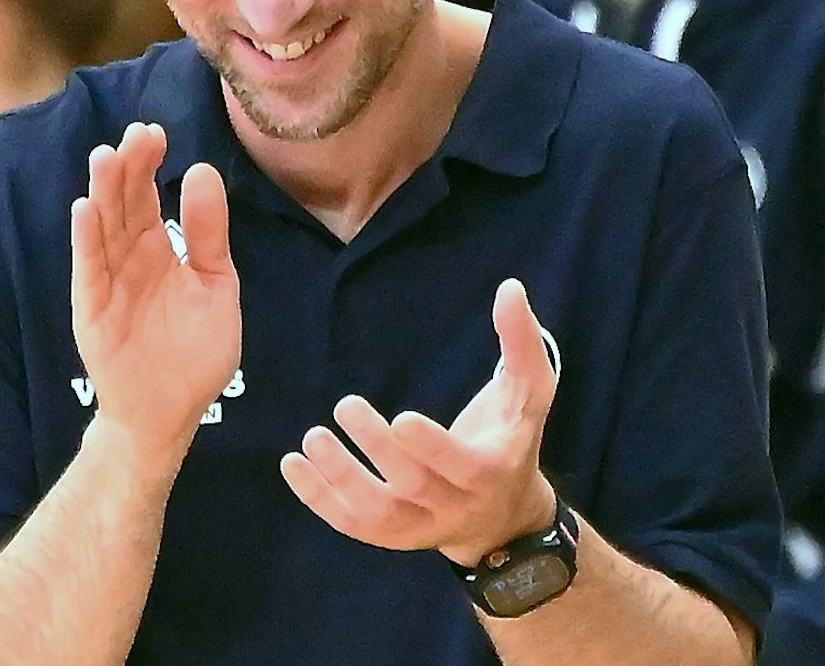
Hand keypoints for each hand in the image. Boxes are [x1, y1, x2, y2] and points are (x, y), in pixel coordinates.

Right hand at [70, 122, 240, 458]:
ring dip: (102, 193)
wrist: (172, 412)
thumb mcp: (216, 284)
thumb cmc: (195, 351)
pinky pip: (88, 271)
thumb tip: (202, 170)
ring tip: (107, 156)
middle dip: (129, 168)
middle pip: (124, 204)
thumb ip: (209, 233)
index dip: (149, 163)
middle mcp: (129, 259)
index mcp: (159, 249)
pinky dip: (86, 241)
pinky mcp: (93, 312)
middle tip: (138, 133)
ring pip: (102, 229)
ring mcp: (108, 283)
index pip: (148, 195)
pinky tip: (85, 209)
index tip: (156, 131)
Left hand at [282, 278, 558, 564]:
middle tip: (345, 406)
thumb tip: (509, 287)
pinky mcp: (391, 537)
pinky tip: (294, 464)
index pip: (460, 466)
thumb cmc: (511, 437)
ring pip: (377, 515)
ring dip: (340, 480)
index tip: (401, 417)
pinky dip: (319, 499)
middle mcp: (455, 506)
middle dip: (377, 450)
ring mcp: (420, 528)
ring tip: (312, 439)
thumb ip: (522, 343)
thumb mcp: (530, 393)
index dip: (431, 447)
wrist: (503, 516)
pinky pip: (352, 525)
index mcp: (491, 471)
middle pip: (413, 487)